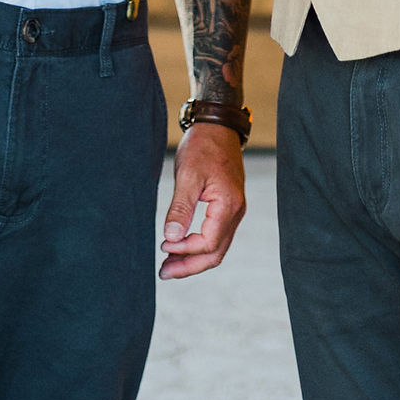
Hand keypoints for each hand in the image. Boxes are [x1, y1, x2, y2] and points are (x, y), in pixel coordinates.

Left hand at [162, 121, 249, 278]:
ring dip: (193, 258)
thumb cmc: (203, 146)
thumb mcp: (188, 175)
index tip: (163, 246)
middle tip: (164, 273)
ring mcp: (234, 210)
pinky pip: (216, 235)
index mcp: (228, 205)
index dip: (185, 251)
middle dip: (189, 266)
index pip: (208, 243)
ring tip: (169, 265)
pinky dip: (198, 245)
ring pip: (216, 247)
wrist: (218, 126)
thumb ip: (181, 208)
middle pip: (215, 253)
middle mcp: (236, 212)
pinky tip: (181, 245)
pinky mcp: (227, 207)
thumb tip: (172, 238)